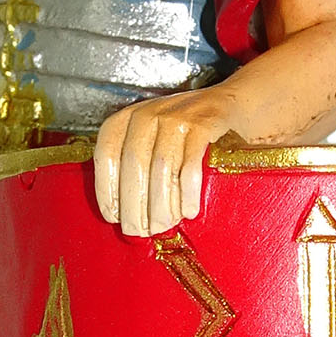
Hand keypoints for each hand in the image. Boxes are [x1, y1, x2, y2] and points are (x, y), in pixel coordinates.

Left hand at [94, 85, 243, 236]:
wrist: (229, 105)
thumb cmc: (184, 131)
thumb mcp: (151, 138)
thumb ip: (134, 164)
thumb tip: (124, 214)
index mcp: (126, 119)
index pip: (106, 156)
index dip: (106, 190)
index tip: (113, 216)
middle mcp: (148, 114)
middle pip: (134, 165)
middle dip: (135, 205)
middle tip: (141, 231)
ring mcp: (176, 117)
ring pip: (161, 167)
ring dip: (161, 203)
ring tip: (164, 225)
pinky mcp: (204, 124)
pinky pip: (190, 164)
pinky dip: (188, 192)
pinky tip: (189, 210)